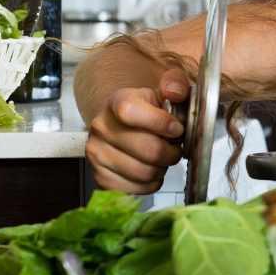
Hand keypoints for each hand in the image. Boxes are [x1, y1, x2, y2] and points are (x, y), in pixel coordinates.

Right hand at [86, 68, 188, 193]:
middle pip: (148, 150)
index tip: (177, 129)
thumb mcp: (166, 89)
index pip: (131, 112)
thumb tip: (175, 92)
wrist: (125, 125)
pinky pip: (136, 189)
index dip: (161, 123)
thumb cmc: (150, 109)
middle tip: (175, 147)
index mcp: (118, 102)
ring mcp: (97, 154)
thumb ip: (176, 84)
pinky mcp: (101, 177)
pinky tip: (150, 169)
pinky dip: (151, 184)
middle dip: (171, 152)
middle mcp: (102, 127)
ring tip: (161, 158)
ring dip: (161, 169)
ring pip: (145, 173)